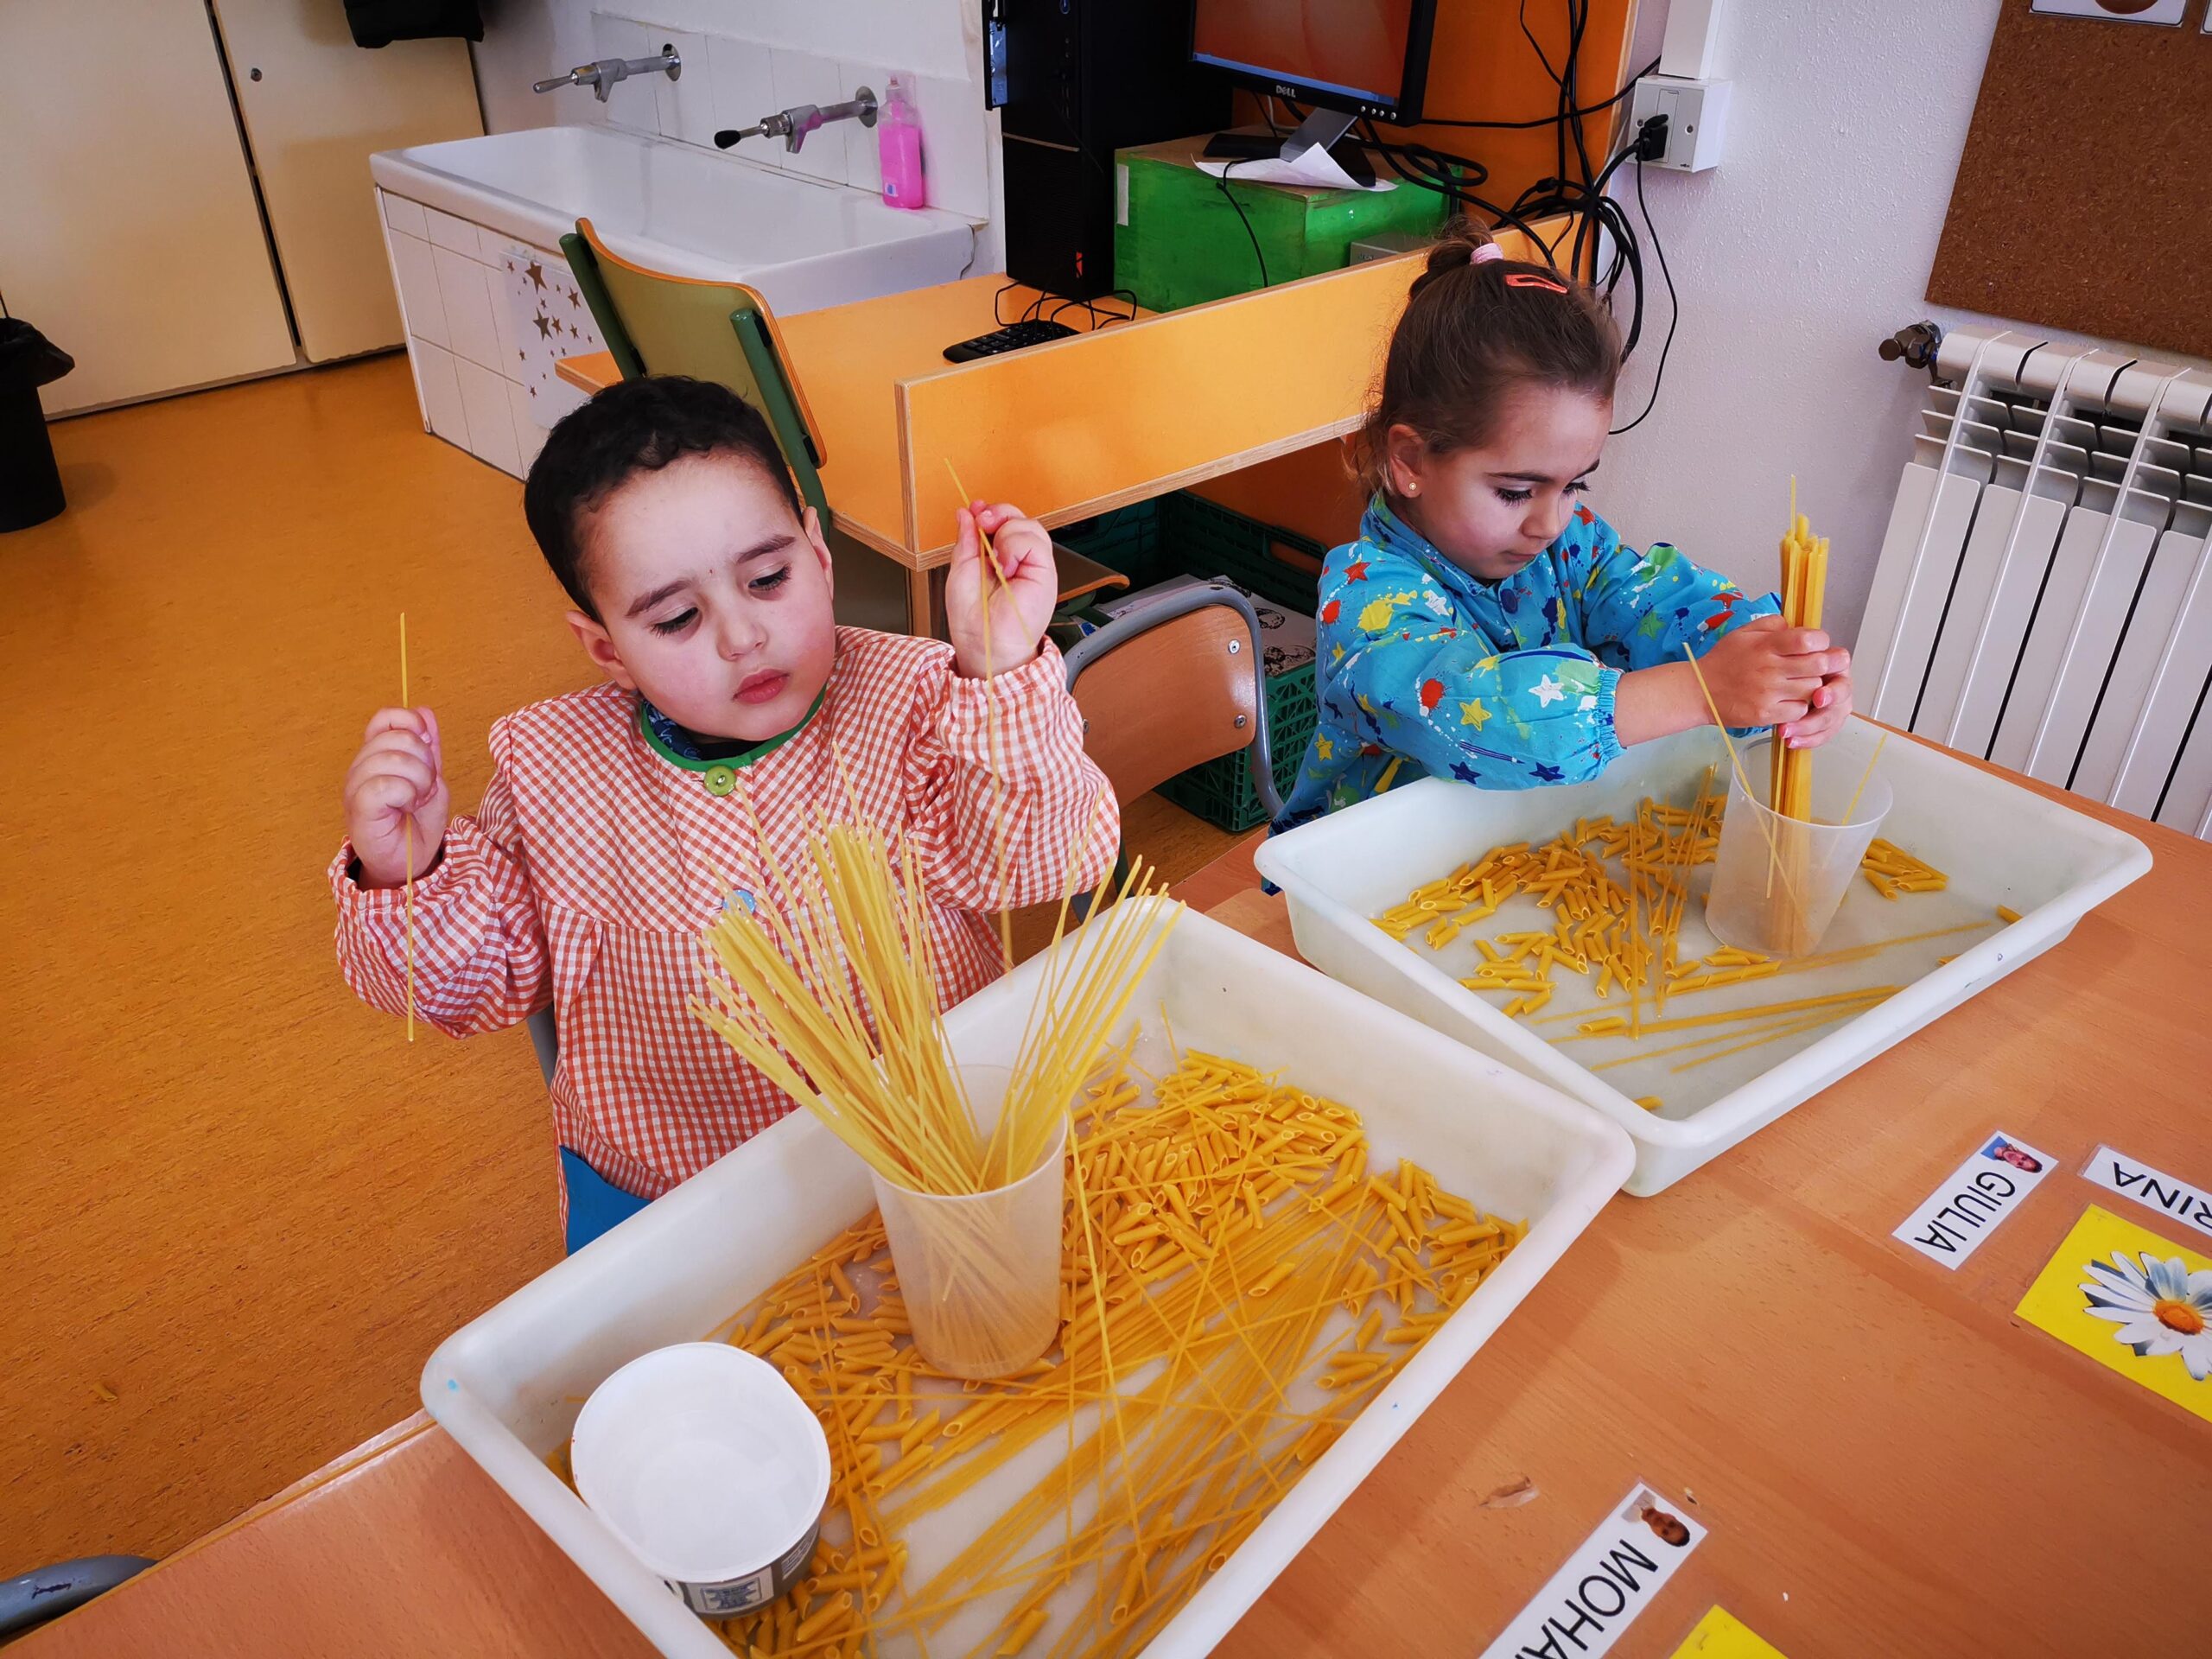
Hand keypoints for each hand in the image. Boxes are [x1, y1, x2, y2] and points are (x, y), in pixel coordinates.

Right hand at [344, 707, 449, 887]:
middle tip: (424, 787)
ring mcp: (355, 786)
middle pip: (398, 737)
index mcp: (375, 755)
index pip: (386, 718)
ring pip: (394, 759)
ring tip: (416, 799)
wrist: (412, 861)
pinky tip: (406, 807)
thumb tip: (424, 713)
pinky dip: (406, 794)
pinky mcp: (358, 807)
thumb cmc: (417, 822)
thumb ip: (428, 747)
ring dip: (419, 781)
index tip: (428, 749)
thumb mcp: (431, 778)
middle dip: (425, 761)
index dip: (411, 725)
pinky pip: (384, 784)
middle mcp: (360, 766)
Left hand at [945, 501, 1056, 679]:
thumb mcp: (961, 569)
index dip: (989, 511)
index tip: (975, 510)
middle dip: (998, 513)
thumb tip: (966, 514)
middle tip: (983, 523)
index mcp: (998, 557)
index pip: (1002, 522)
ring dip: (1006, 534)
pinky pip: (1035, 540)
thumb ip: (967, 540)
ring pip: (1029, 525)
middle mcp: (1018, 559)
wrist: (984, 642)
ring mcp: (1032, 565)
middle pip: (1018, 518)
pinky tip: (1006, 566)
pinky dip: (1015, 546)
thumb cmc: (973, 618)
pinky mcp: (1044, 571)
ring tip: (995, 559)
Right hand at [1694, 615, 1846, 731]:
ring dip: (1812, 687)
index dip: (1821, 641)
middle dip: (1826, 665)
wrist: (1698, 690)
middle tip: (1820, 667)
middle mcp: (1770, 668)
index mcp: (1766, 645)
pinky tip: (1790, 701)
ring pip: (1813, 689)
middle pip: (1819, 665)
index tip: (1816, 645)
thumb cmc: (1723, 660)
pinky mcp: (1766, 714)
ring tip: (1802, 684)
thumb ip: (1772, 625)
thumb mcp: (1743, 633)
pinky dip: (1800, 707)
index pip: (1809, 639)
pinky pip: (1799, 711)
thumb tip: (1797, 627)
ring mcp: (1769, 693)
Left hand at [1780, 654, 1852, 749]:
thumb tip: (1792, 636)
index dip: (1832, 689)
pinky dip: (1807, 740)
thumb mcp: (1790, 645)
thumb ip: (1796, 645)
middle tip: (1798, 723)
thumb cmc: (1787, 659)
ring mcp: (1835, 706)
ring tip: (1786, 732)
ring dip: (1807, 729)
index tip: (1817, 696)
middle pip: (1839, 703)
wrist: (1778, 676)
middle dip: (1820, 713)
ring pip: (1829, 721)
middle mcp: (1839, 686)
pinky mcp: (1826, 723)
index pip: (1842, 678)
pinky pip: (1821, 735)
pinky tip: (1792, 741)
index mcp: (1836, 665)